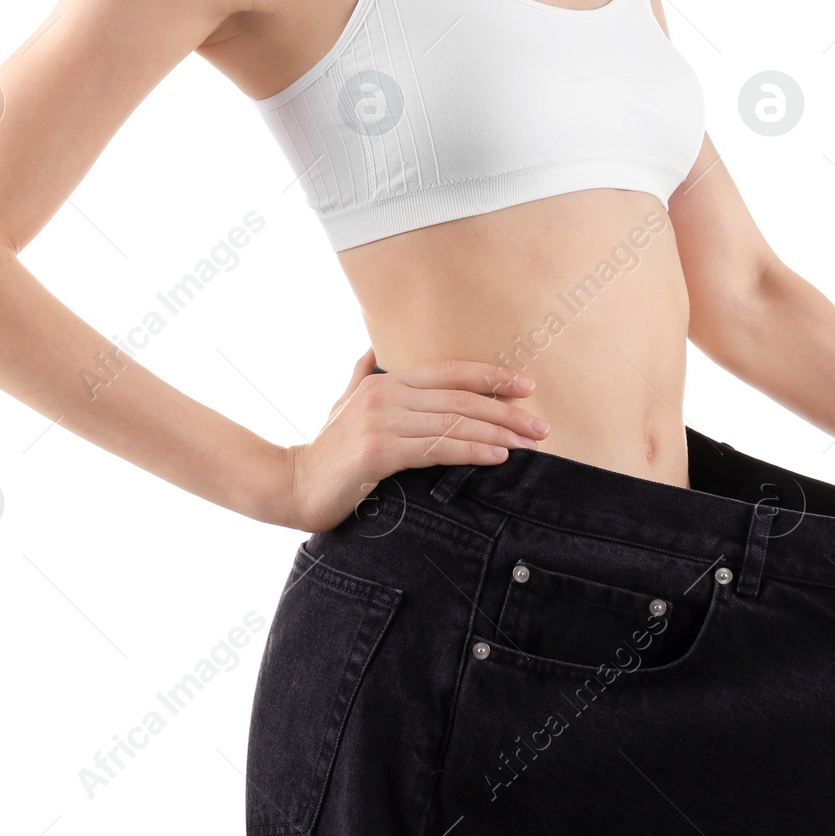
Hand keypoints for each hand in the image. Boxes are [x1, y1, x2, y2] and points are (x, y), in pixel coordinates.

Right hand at [279, 348, 547, 531]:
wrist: (293, 486)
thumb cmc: (327, 449)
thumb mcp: (344, 402)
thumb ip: (362, 375)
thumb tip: (372, 349)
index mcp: (384, 381)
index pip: (449, 372)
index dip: (491, 377)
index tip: (527, 387)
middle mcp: (385, 395)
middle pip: (459, 398)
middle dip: (506, 410)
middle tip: (541, 425)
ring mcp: (380, 422)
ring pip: (453, 423)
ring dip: (498, 433)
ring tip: (529, 444)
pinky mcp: (377, 452)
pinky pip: (437, 449)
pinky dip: (471, 451)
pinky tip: (497, 456)